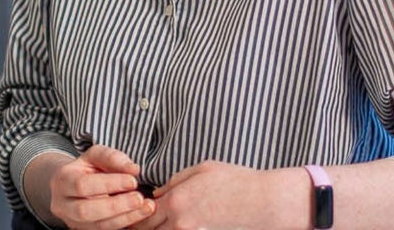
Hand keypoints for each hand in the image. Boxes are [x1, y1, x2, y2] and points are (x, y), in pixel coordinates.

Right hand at [48, 144, 155, 229]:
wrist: (75, 187)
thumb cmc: (88, 169)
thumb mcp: (96, 156)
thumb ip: (112, 158)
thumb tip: (133, 169)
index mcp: (62, 181)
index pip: (82, 185)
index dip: (109, 184)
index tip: (133, 181)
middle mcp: (62, 205)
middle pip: (86, 211)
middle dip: (116, 206)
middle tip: (140, 198)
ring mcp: (72, 222)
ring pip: (97, 226)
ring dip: (125, 218)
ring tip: (146, 208)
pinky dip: (124, 224)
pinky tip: (139, 216)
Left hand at [133, 161, 307, 229]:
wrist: (262, 201)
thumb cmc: (235, 180)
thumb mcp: (201, 169)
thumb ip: (175, 181)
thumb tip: (157, 193)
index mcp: (176, 199)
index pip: (144, 212)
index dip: (135, 212)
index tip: (131, 210)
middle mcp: (180, 221)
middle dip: (141, 225)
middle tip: (135, 221)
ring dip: (157, 228)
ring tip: (152, 222)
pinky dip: (173, 229)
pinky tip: (172, 224)